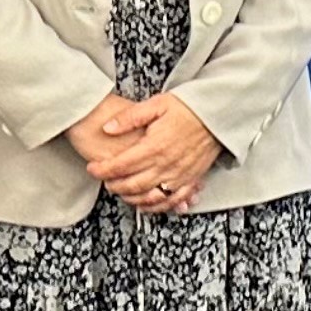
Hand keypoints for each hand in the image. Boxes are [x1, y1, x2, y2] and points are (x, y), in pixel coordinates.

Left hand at [65, 93, 219, 210]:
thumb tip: (108, 128)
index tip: (92, 168)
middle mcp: (167, 164)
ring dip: (132, 198)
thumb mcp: (157, 104)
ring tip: (121, 192)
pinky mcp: (191, 179)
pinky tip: (146, 205)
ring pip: (150, 196)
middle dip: (114, 185)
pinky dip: (157, 206)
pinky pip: (172, 200)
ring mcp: (180, 174)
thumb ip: (130, 117)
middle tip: (104, 180)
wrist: (218, 114)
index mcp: (155, 146)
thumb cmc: (188, 107)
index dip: (102, 170)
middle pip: (133, 184)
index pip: (121, 164)